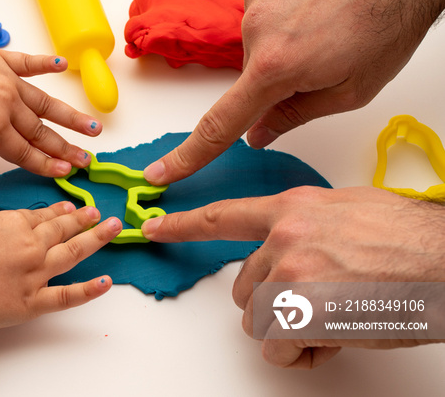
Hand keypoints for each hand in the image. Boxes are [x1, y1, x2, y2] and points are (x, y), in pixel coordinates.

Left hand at [0, 43, 103, 212]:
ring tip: (93, 126)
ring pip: (45, 102)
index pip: (24, 152)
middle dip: (66, 148)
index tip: (68, 172)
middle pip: (41, 131)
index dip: (46, 165)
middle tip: (88, 159)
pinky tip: (64, 65)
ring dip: (70, 115)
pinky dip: (45, 63)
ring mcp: (6, 80)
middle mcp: (6, 102)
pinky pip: (28, 62)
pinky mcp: (1, 60)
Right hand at [0, 159, 120, 329]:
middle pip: (61, 230)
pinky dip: (89, 291)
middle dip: (81, 220)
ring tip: (112, 229)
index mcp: (14, 224)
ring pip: (73, 253)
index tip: (71, 208)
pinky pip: (68, 296)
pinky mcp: (35, 303)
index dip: (58, 211)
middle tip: (96, 213)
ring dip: (95, 239)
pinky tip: (106, 282)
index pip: (42, 215)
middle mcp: (31, 246)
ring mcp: (36, 275)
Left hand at [142, 186, 444, 367]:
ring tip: (333, 319)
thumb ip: (305, 226)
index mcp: (293, 209)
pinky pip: (279, 347)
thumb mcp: (347, 212)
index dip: (183, 224)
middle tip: (319, 304)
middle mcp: (284, 237)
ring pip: (259, 320)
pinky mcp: (302, 311)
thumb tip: (286, 246)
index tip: (153, 227)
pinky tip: (334, 337)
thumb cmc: (408, 239)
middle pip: (244, 287)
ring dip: (290, 330)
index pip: (223, 217)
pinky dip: (301, 352)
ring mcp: (290, 272)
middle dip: (274, 304)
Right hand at [144, 0, 444, 184]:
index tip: (159, 173)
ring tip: (326, 18)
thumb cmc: (390, 22)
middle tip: (322, 52)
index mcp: (277, 66)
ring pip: (258, 32)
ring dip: (285, 33)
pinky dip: (286, 2)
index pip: (219, 124)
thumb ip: (295, 115)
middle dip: (279, 71)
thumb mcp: (351, 90)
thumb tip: (258, 135)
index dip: (187, 156)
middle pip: (252, 69)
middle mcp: (257, 27)